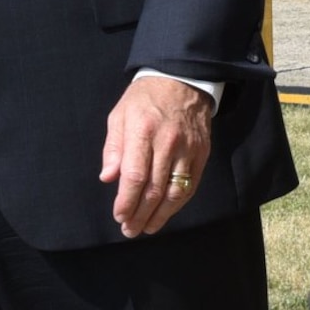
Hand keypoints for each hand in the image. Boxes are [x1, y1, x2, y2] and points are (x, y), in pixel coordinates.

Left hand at [101, 75, 213, 237]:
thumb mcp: (120, 115)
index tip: (119, 215)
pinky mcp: (202, 153)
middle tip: (129, 230)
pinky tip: (167, 213)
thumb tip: (108, 178)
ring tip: (147, 228)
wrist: (183, 80)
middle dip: (140, 214)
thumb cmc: (144, 99)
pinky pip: (191, 185)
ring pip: (175, 191)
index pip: (134, 175)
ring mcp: (188, 148)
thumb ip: (113, 148)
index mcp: (142, 130)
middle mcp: (167, 142)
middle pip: (154, 189)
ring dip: (160, 215)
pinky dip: (178, 204)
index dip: (126, 201)